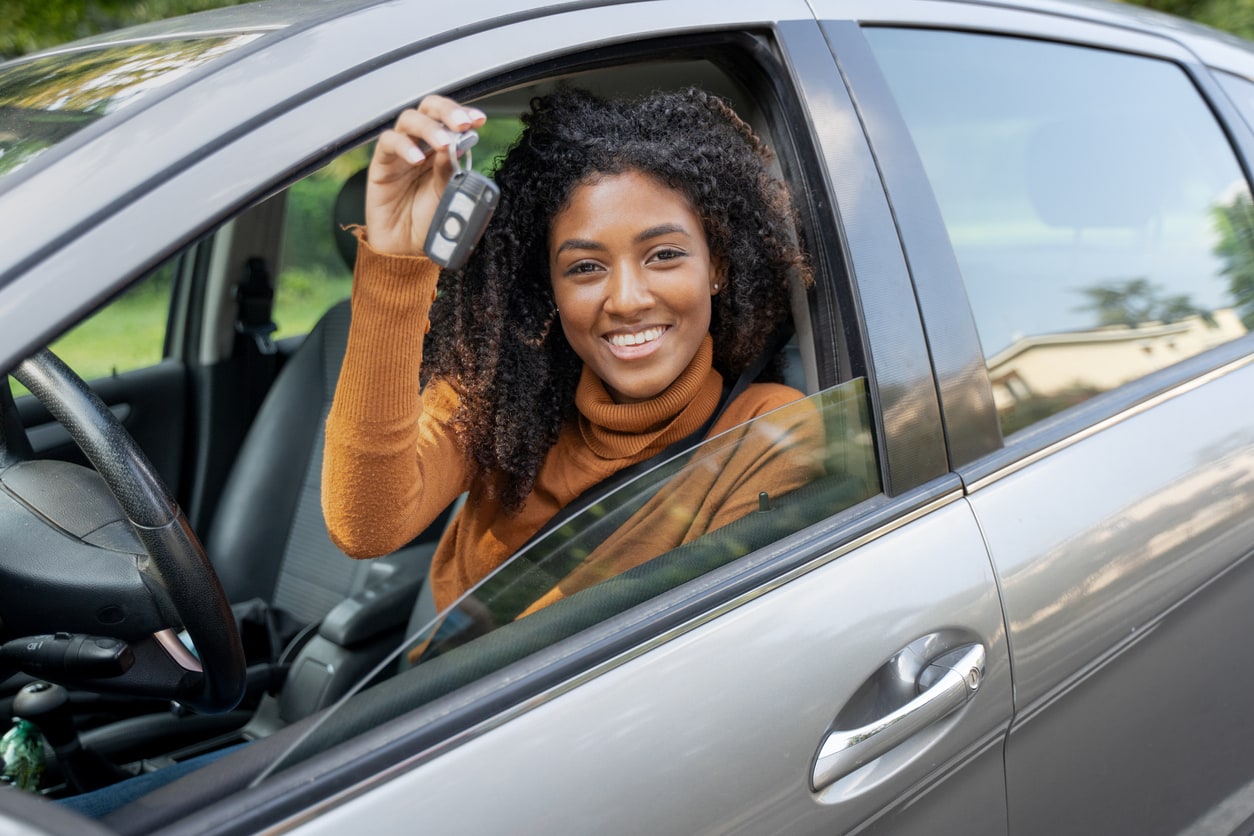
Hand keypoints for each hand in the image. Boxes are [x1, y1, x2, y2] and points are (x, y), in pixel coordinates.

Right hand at [365, 95, 486, 256]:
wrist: (408, 248)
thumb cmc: (429, 221)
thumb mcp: (448, 193)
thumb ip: (450, 169)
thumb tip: (455, 143)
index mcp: (440, 150)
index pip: (449, 120)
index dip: (463, 114)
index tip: (479, 120)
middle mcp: (420, 145)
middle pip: (429, 110)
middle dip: (447, 112)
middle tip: (462, 124)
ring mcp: (400, 152)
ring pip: (408, 120)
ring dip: (429, 127)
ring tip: (443, 143)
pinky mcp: (381, 164)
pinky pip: (389, 143)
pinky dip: (404, 147)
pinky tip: (418, 159)